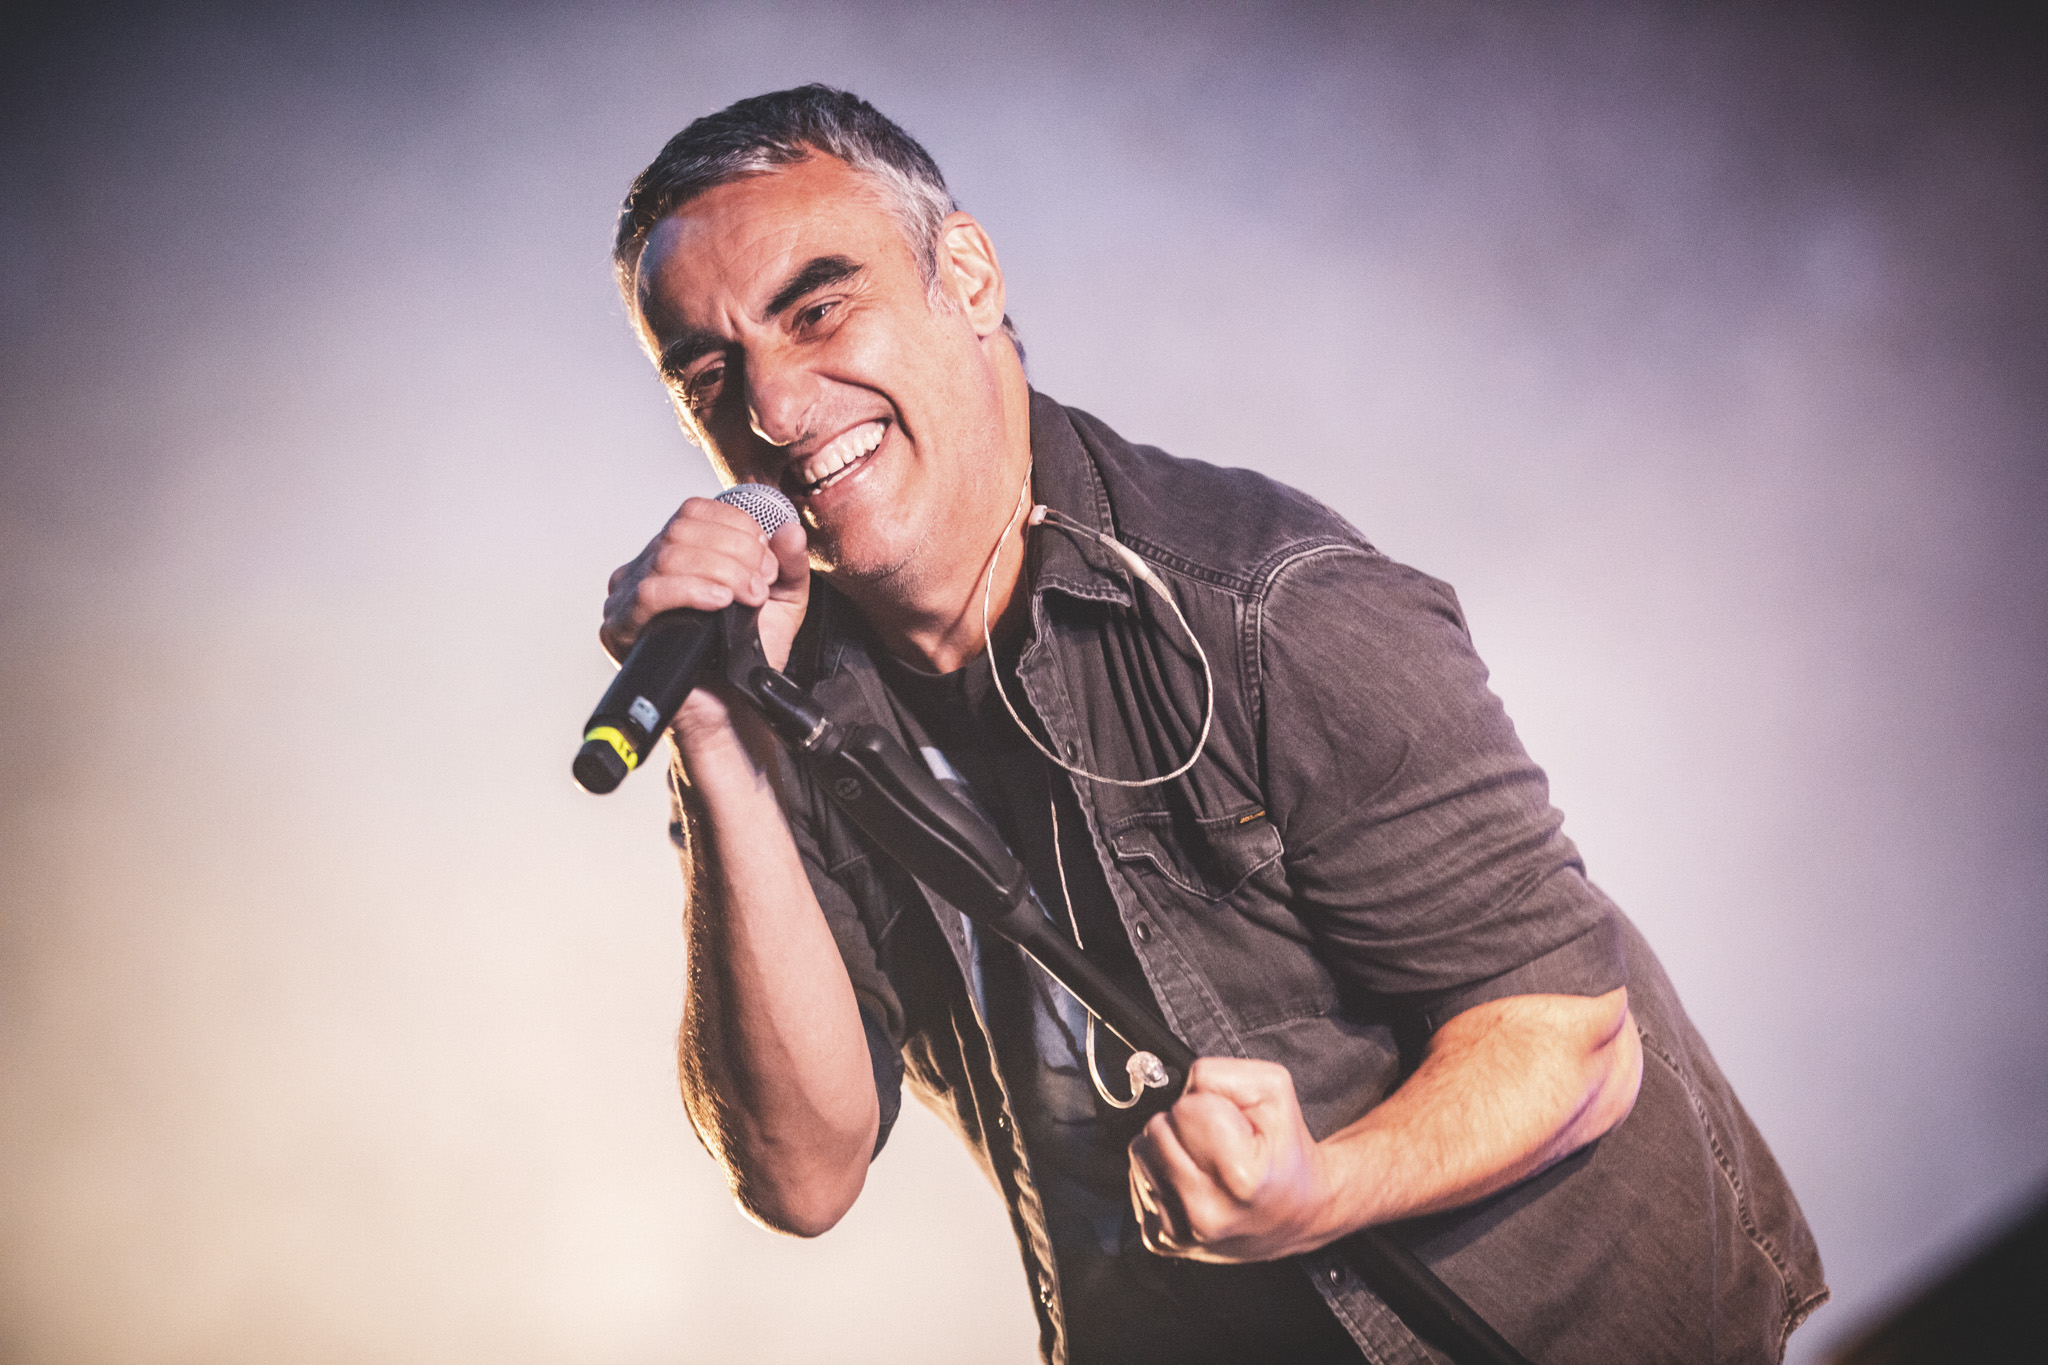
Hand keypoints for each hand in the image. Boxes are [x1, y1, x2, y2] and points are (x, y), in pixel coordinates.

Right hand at [600, 493, 810, 758]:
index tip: (767, 560)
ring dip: (720, 571)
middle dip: (734, 552)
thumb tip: (790, 530)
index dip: (735, 526)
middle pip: (682, 529)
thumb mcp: (781, 602)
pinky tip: (719, 602)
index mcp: (678, 552)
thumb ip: (788, 565)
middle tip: (760, 584)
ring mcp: (628, 595)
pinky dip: (690, 590)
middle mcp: (647, 567)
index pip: (694, 511)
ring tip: (748, 598)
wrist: (732, 707)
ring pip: (668, 556)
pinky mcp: (620, 627)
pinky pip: (648, 593)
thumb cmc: (746, 655)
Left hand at [1128, 1058, 1336, 1262]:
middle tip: (1217, 1142)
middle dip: (1184, 1125)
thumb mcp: (1273, 1091)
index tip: (1234, 1125)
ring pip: (1141, 1153)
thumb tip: (1180, 1088)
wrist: (1300, 1212)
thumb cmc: (1286, 1150)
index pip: (1185, 1109)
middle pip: (1156, 1130)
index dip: (1208, 1105)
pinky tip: (1193, 1182)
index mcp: (1241, 1178)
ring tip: (1206, 1162)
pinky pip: (1137, 1181)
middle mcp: (1207, 1213)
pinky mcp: (1163, 1241)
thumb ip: (1220, 1075)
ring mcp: (1181, 1233)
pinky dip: (1161, 1175)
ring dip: (1168, 1148)